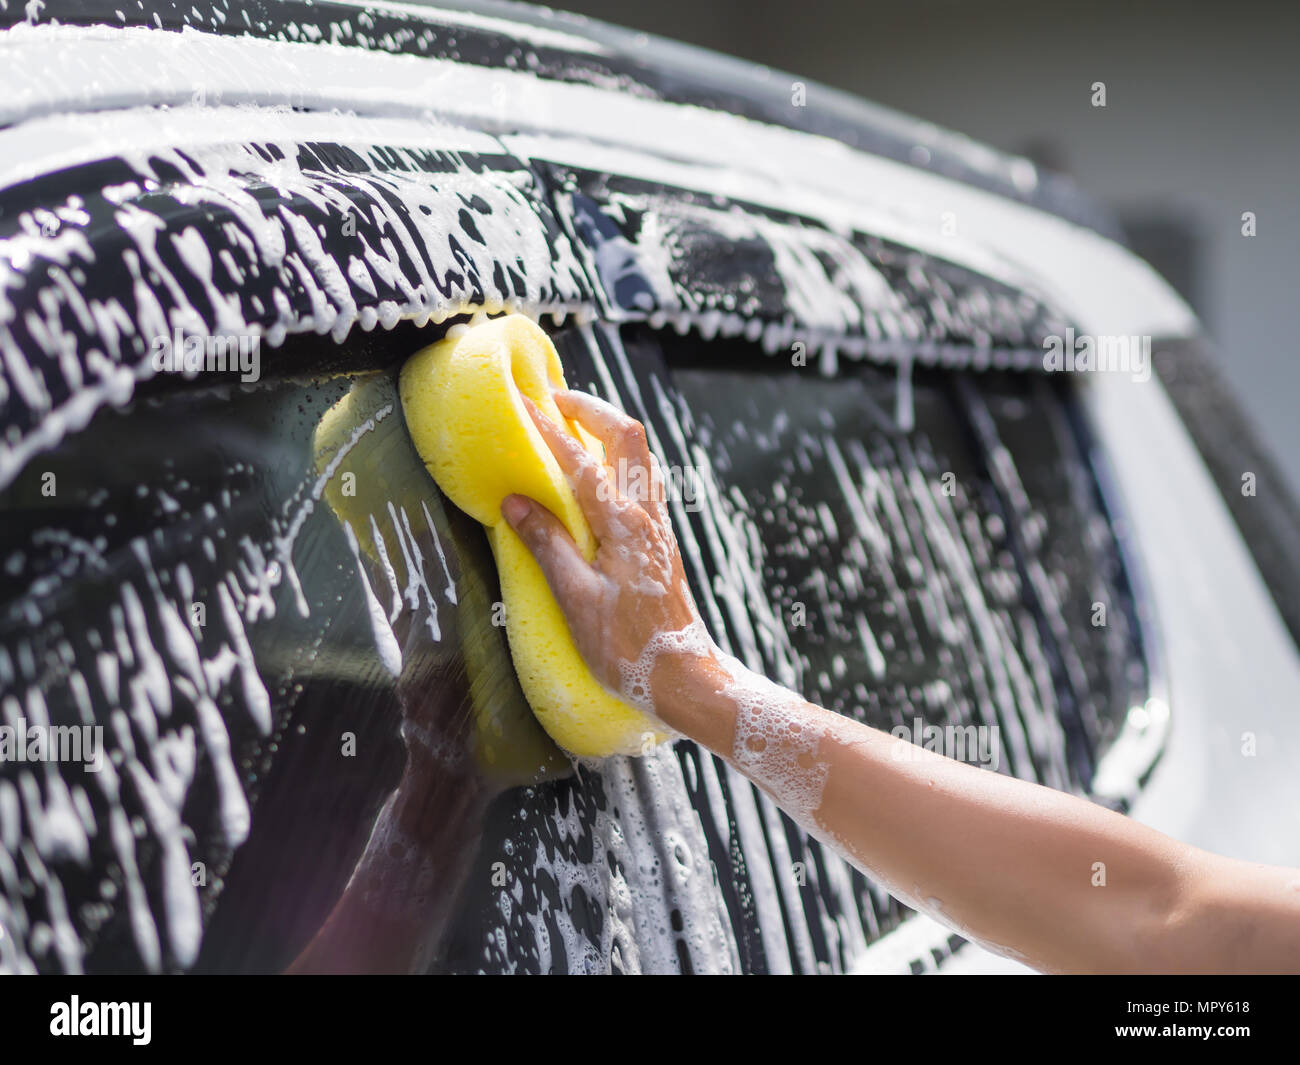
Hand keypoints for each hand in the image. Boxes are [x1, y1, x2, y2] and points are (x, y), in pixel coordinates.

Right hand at [500, 390, 717, 717]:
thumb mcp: (576, 600)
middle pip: (628, 437)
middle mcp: (647, 517)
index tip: (522, 405)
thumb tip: (515, 502)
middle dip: (592, 409)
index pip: (581, 462)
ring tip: (574, 426)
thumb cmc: (628, 647)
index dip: (549, 429)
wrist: (683, 677)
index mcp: (624, 526)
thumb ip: (547, 546)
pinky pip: (642, 482)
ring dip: (608, 431)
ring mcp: (658, 527)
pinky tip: (598, 476)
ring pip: (640, 456)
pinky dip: (617, 461)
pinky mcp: (660, 543)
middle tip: (555, 399)